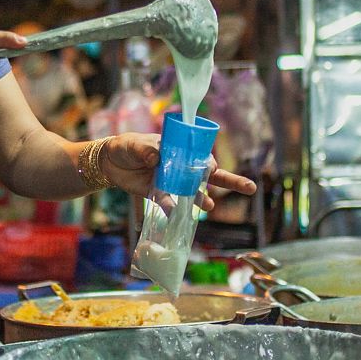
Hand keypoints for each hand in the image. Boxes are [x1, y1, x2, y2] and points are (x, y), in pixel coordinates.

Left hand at [100, 133, 256, 210]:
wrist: (109, 162)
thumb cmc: (126, 146)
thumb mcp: (135, 144)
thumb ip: (145, 150)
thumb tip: (156, 158)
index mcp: (178, 149)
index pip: (201, 156)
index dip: (209, 163)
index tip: (212, 169)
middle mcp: (180, 166)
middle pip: (208, 174)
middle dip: (230, 181)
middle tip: (251, 188)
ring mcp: (171, 181)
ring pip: (193, 191)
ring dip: (203, 199)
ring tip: (210, 205)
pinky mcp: (158, 193)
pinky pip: (170, 203)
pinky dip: (174, 209)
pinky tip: (178, 214)